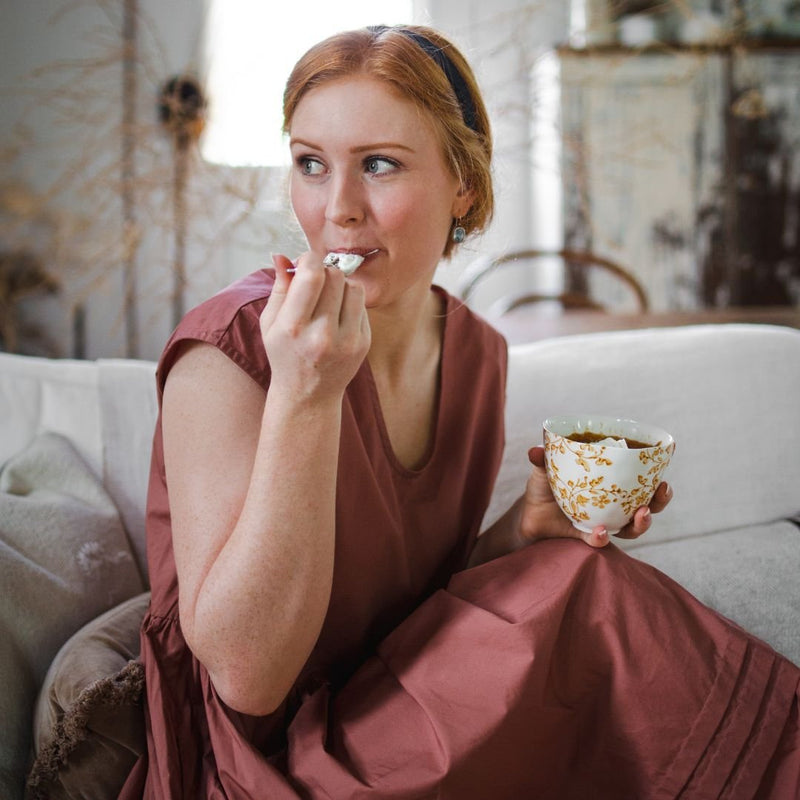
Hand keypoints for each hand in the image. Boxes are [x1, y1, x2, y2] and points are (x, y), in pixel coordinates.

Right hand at [260, 253, 370, 401]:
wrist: (308, 396)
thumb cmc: (285, 355)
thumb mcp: (270, 324)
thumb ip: (279, 288)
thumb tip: (283, 255)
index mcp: (293, 328)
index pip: (312, 276)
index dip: (310, 259)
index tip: (306, 262)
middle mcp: (322, 335)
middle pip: (335, 276)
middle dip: (325, 271)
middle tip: (316, 281)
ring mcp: (346, 341)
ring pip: (353, 287)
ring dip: (340, 285)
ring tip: (327, 299)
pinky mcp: (363, 344)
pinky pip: (361, 306)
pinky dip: (350, 304)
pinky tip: (337, 318)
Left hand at [519, 445, 672, 548]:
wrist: (527, 514)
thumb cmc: (544, 486)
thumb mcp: (544, 469)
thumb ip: (542, 458)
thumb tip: (534, 450)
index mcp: (610, 484)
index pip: (640, 479)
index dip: (657, 475)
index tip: (667, 465)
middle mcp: (613, 505)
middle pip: (647, 505)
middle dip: (660, 500)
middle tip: (662, 490)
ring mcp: (603, 522)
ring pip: (631, 527)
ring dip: (641, 523)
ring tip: (642, 514)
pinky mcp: (586, 537)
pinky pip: (599, 541)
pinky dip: (601, 537)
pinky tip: (601, 531)